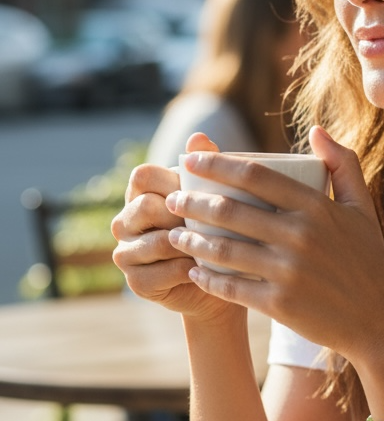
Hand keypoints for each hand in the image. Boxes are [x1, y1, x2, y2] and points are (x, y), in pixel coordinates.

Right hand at [112, 132, 241, 323]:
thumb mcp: (214, 197)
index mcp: (139, 195)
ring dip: (189, 244)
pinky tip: (207, 269)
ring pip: (156, 241)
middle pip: (145, 206)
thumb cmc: (218, 231)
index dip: (172, 181)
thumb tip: (198, 137)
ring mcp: (126, 253)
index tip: (201, 193)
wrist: (222, 282)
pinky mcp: (136, 283)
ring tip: (214, 246)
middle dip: (181, 215)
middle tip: (212, 223)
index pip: (142, 175)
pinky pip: (163, 271)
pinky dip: (189, 270)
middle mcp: (124, 222)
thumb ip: (204, 168)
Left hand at [164, 127, 383, 362]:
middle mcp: (300, 236)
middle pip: (230, 210)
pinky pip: (231, 287)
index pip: (254, 175)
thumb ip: (344, 164)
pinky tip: (194, 270)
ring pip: (224, 249)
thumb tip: (317, 131)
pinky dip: (207, 278)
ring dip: (191, 239)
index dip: (215, 164)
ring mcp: (289, 272)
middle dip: (191, 201)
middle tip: (173, 198)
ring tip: (174, 233)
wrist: (378, 320)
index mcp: (316, 207)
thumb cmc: (367, 260)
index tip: (190, 160)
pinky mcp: (280, 304)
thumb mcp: (363, 208)